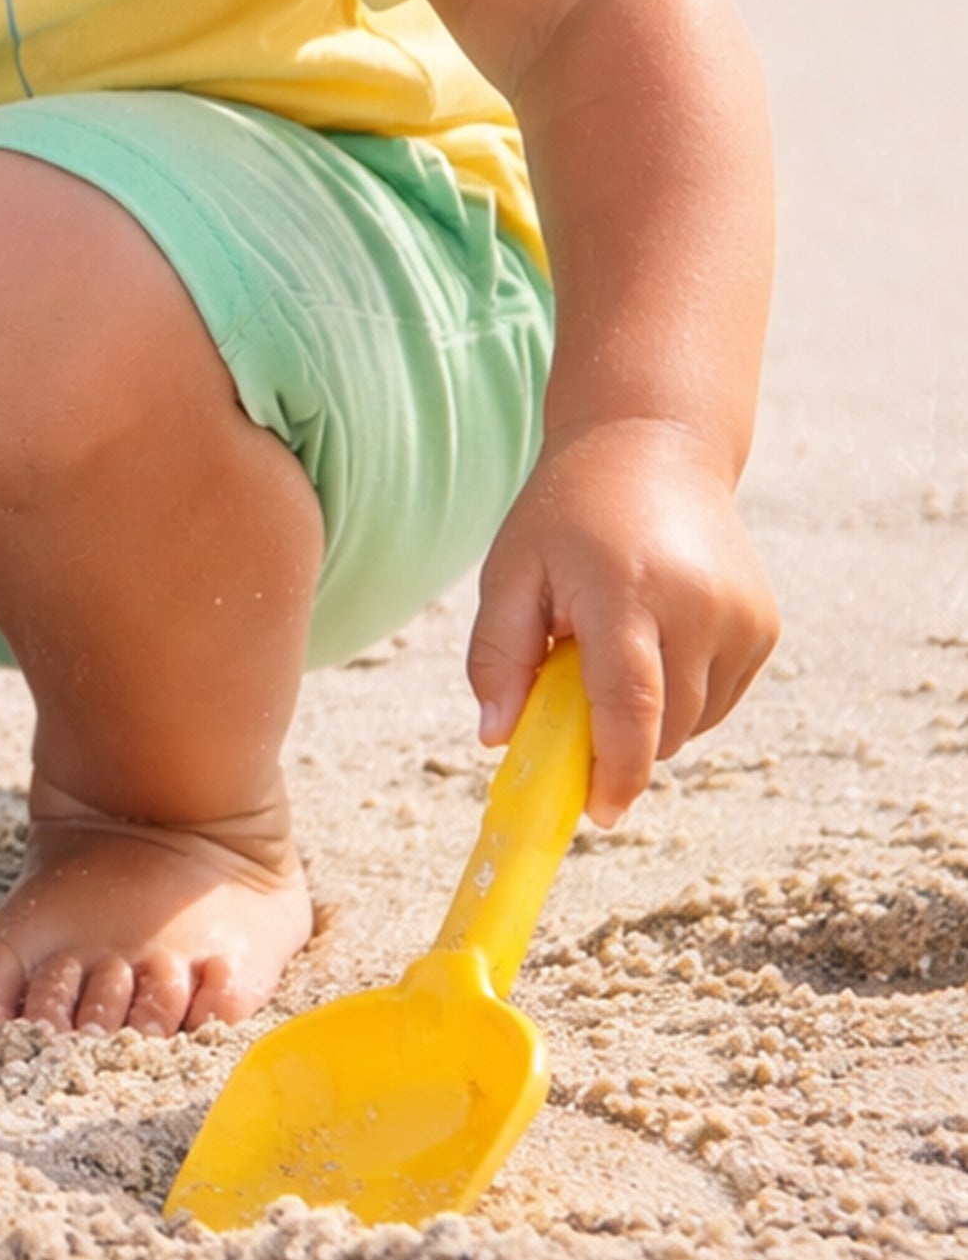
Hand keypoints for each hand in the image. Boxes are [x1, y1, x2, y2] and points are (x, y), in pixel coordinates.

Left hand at [467, 417, 778, 825]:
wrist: (653, 446)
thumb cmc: (568, 514)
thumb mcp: (511, 571)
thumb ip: (496, 657)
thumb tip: (497, 741)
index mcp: (626, 589)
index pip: (630, 705)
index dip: (616, 771)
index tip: (596, 813)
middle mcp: (698, 604)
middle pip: (665, 726)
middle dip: (620, 742)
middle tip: (576, 703)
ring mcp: (742, 615)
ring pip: (696, 721)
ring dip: (651, 716)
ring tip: (617, 645)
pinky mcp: (765, 625)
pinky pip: (720, 698)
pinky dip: (683, 695)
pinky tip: (656, 641)